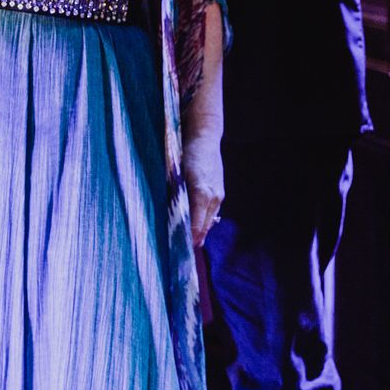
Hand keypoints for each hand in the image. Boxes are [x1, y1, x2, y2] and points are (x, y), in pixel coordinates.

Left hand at [183, 131, 223, 247]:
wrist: (204, 137)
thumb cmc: (186, 153)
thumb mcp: (177, 174)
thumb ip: (175, 195)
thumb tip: (170, 215)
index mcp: (201, 193)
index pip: (196, 225)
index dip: (188, 239)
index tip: (177, 250)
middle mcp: (213, 197)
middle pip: (204, 227)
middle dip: (193, 239)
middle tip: (180, 252)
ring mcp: (218, 196)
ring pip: (208, 221)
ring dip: (199, 232)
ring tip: (187, 242)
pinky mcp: (219, 193)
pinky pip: (211, 213)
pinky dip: (203, 221)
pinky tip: (196, 226)